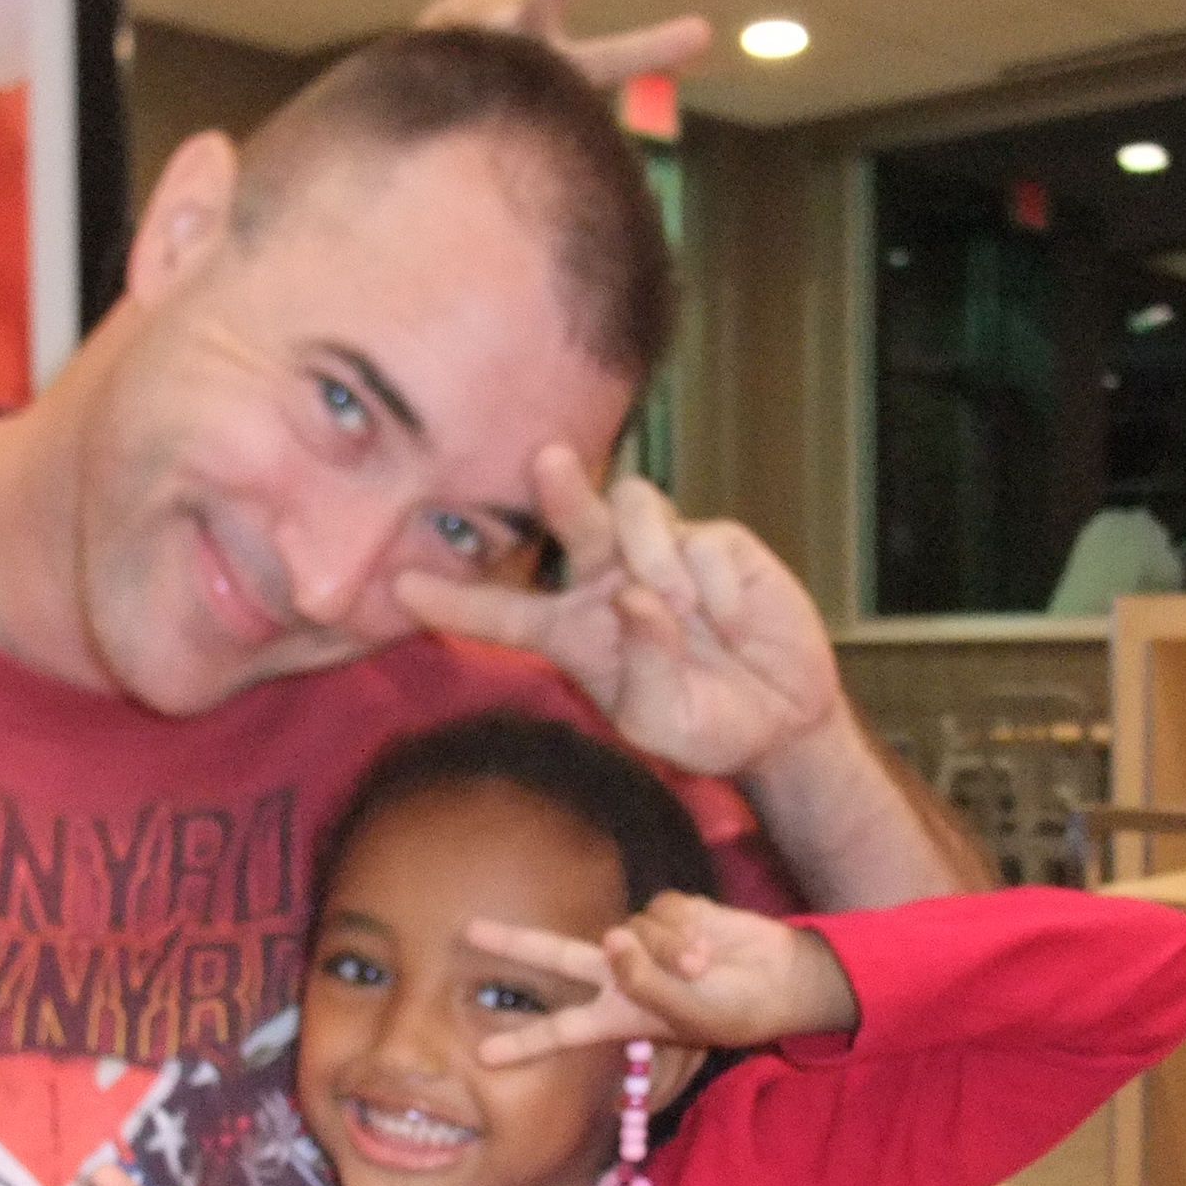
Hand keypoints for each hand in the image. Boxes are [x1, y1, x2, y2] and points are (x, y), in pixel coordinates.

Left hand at [398, 449, 840, 777]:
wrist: (782, 719)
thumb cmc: (707, 725)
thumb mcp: (663, 723)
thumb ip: (642, 669)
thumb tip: (636, 596)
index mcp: (572, 632)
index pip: (502, 613)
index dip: (455, 600)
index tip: (403, 587)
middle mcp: (606, 582)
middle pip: (569, 521)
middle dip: (559, 490)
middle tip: (548, 460)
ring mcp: (659, 554)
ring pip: (636, 509)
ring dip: (653, 554)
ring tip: (682, 609)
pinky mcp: (715, 543)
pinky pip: (701, 538)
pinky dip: (712, 583)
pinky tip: (730, 624)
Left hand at [468, 892, 858, 1065]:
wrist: (780, 978)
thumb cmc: (734, 1009)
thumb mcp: (686, 1013)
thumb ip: (645, 981)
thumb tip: (611, 937)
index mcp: (619, 1015)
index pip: (563, 1030)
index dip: (525, 1042)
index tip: (483, 1055)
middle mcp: (622, 976)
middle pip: (556, 955)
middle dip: (515, 942)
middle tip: (469, 930)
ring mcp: (643, 942)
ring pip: (632, 931)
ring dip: (670, 952)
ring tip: (703, 971)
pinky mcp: (669, 910)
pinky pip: (661, 911)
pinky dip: (685, 932)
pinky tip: (709, 947)